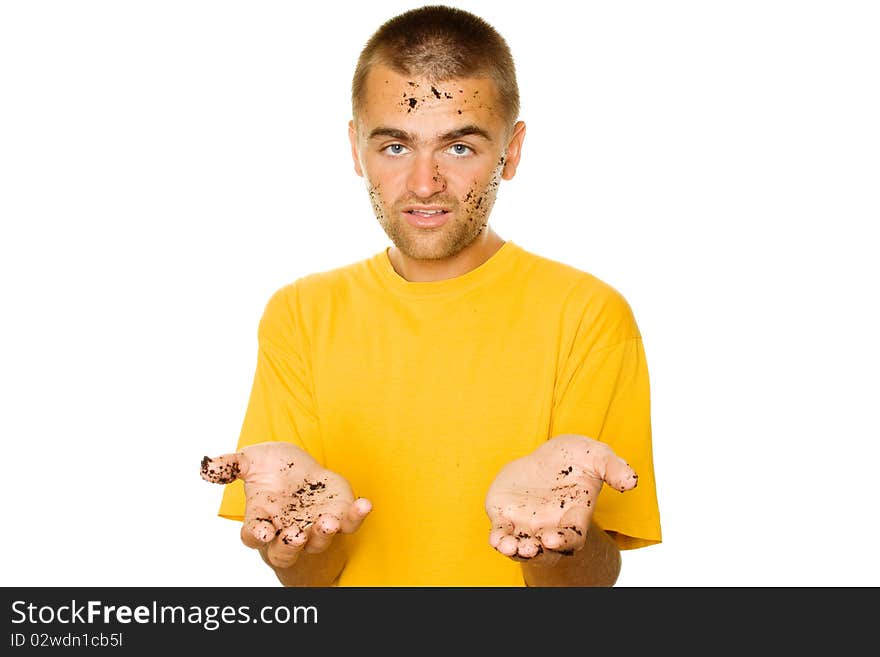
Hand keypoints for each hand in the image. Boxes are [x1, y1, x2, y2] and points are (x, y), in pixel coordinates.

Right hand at [201, 441, 371, 568]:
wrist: (303, 466)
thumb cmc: (273, 468)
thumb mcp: (252, 461)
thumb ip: (231, 465)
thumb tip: (205, 467)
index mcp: (263, 518)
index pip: (254, 535)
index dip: (258, 535)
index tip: (263, 530)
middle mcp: (287, 528)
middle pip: (284, 552)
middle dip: (289, 547)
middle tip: (295, 536)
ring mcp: (314, 526)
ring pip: (317, 542)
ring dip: (322, 535)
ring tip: (328, 522)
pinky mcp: (339, 516)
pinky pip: (350, 524)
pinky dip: (357, 516)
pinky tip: (364, 504)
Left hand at [485, 434, 637, 566]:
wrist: (549, 456)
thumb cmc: (578, 460)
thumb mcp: (598, 457)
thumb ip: (614, 468)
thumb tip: (631, 481)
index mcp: (574, 518)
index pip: (572, 538)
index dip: (563, 542)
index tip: (553, 539)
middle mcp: (550, 527)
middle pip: (544, 550)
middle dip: (536, 552)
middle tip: (530, 547)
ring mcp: (526, 524)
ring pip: (519, 547)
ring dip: (513, 550)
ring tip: (509, 547)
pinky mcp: (505, 516)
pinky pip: (500, 533)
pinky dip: (498, 538)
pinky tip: (497, 539)